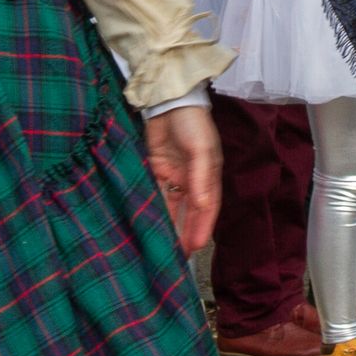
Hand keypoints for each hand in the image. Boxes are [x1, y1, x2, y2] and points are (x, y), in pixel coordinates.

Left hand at [143, 102, 221, 252]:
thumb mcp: (201, 150)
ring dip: (168, 224)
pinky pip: (154, 193)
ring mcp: (172, 175)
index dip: (202, 228)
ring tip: (163, 246)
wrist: (168, 99)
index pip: (206, 208)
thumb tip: (202, 205)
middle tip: (179, 256)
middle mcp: (191, 179)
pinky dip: (152, 207)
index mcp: (207, 176)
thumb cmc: (192, 122)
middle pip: (188, 211)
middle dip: (185, 232)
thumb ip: (202, 178)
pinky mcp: (154, 169)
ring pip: (170, 206)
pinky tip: (147, 223)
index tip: (196, 247)